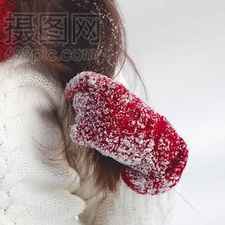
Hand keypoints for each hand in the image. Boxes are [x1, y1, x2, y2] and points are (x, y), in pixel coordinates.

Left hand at [64, 71, 187, 194]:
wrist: (154, 143)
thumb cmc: (142, 122)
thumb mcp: (128, 99)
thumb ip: (108, 94)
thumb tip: (88, 93)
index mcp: (113, 87)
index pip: (84, 80)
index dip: (74, 86)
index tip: (70, 94)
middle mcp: (102, 99)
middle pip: (80, 100)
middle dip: (85, 109)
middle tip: (98, 119)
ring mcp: (96, 116)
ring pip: (79, 116)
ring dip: (86, 123)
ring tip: (104, 130)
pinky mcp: (93, 134)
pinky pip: (76, 132)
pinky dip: (81, 136)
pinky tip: (93, 139)